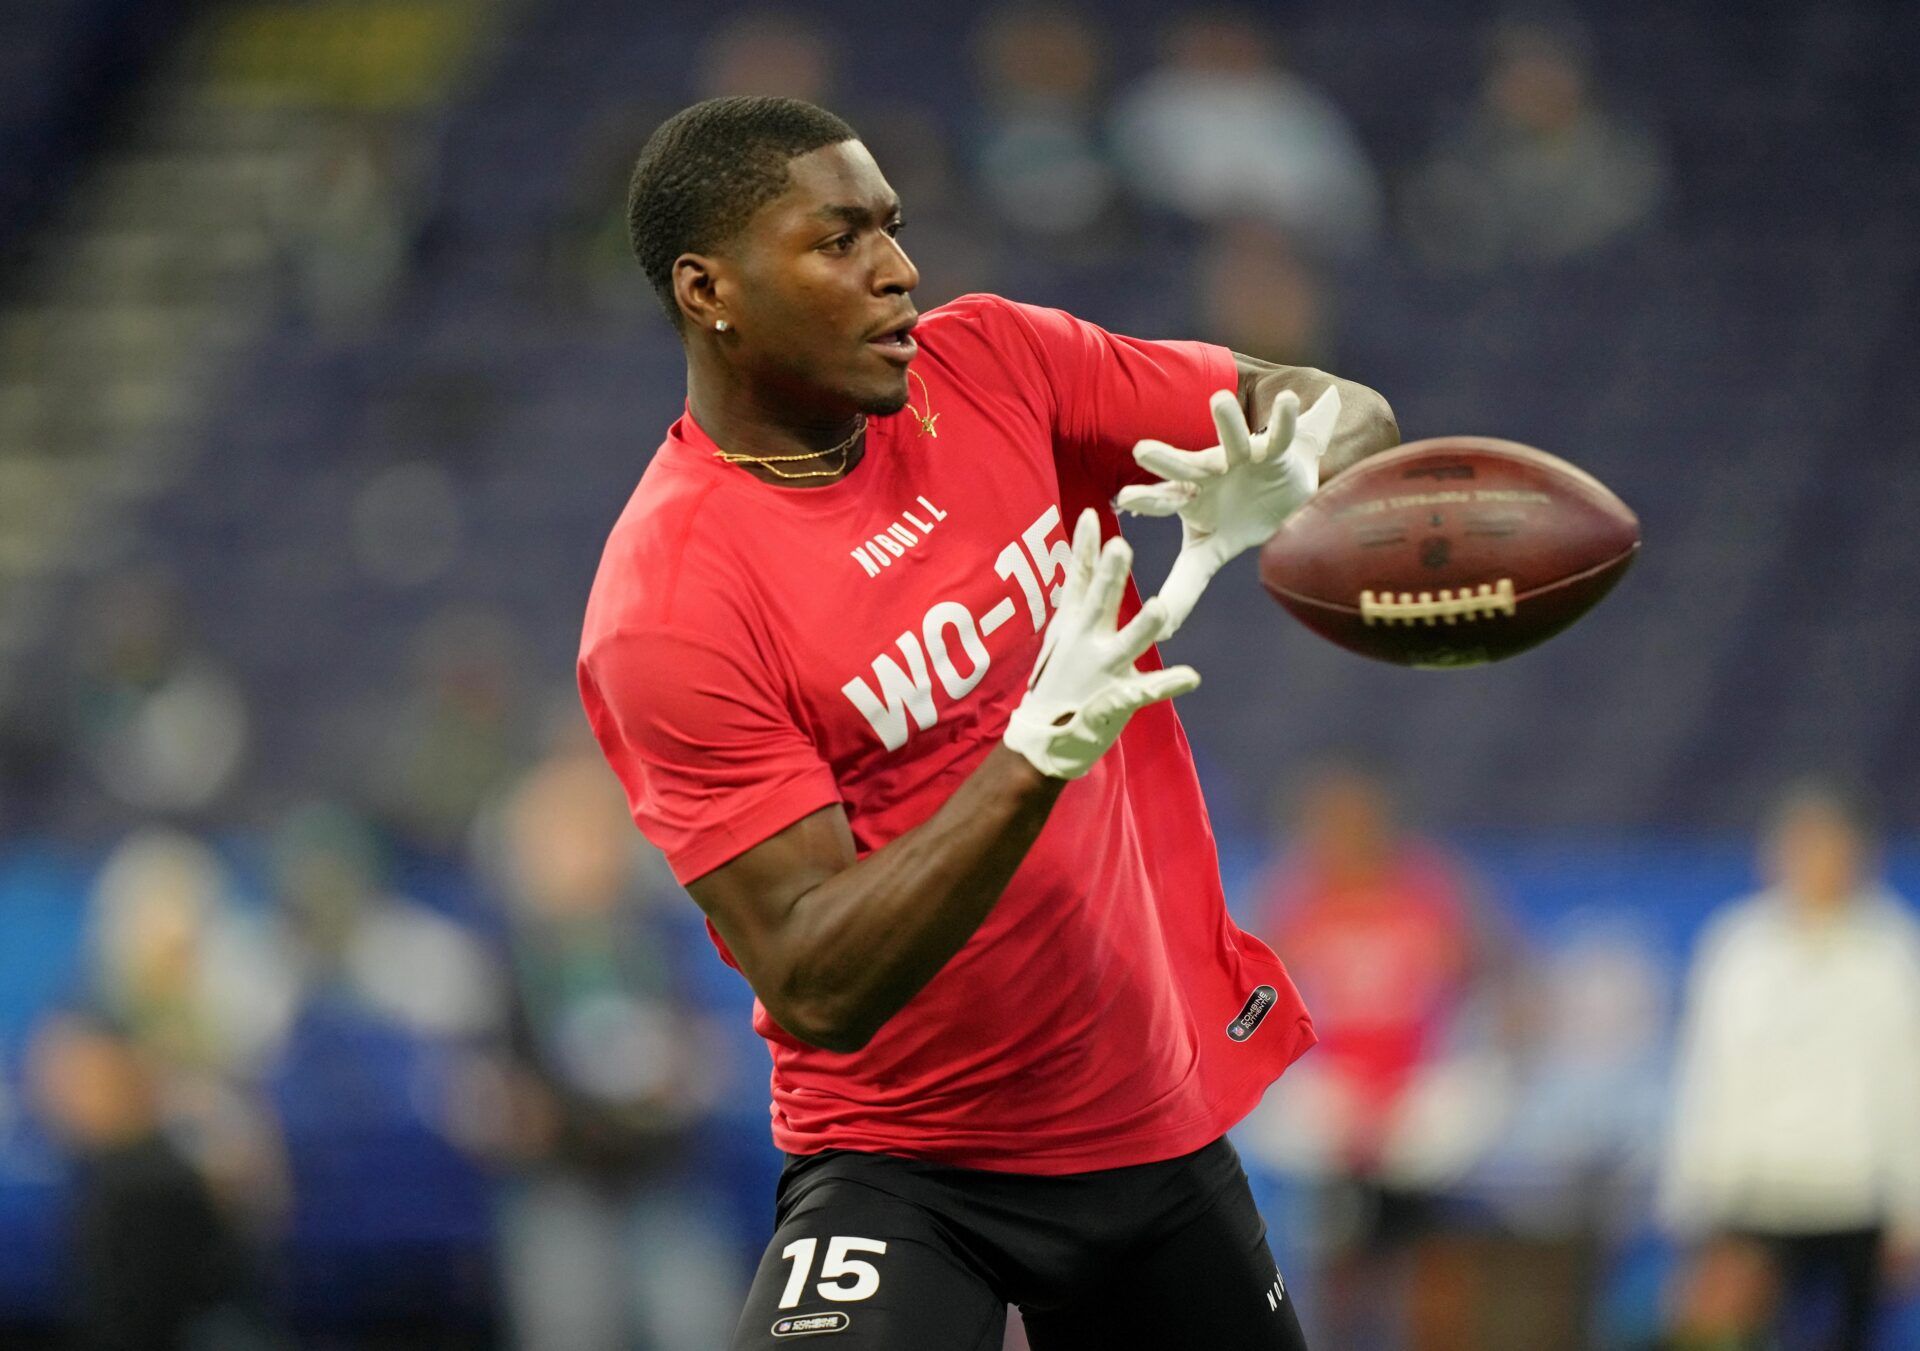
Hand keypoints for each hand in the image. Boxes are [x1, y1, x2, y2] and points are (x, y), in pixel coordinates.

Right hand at [1003, 508, 1200, 779]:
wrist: (1041, 742)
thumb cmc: (1056, 683)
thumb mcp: (1060, 636)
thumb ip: (1076, 600)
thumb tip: (1082, 560)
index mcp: (1073, 625)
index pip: (1079, 579)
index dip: (1084, 547)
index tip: (1092, 514)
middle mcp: (1085, 643)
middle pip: (1099, 602)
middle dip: (1110, 576)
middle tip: (1121, 546)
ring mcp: (1101, 672)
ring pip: (1126, 644)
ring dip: (1141, 627)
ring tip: (1159, 609)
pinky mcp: (1115, 702)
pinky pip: (1146, 691)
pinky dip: (1167, 684)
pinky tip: (1191, 676)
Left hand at [1116, 385, 1340, 635]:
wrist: (1283, 492)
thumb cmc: (1236, 518)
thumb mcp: (1209, 552)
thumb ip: (1184, 585)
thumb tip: (1163, 629)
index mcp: (1190, 497)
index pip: (1163, 500)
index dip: (1145, 501)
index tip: (1122, 500)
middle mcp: (1210, 472)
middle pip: (1186, 465)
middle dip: (1165, 458)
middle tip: (1141, 451)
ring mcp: (1242, 457)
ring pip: (1232, 437)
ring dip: (1226, 421)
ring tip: (1218, 399)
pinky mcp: (1276, 449)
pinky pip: (1281, 432)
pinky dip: (1284, 417)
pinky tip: (1286, 400)